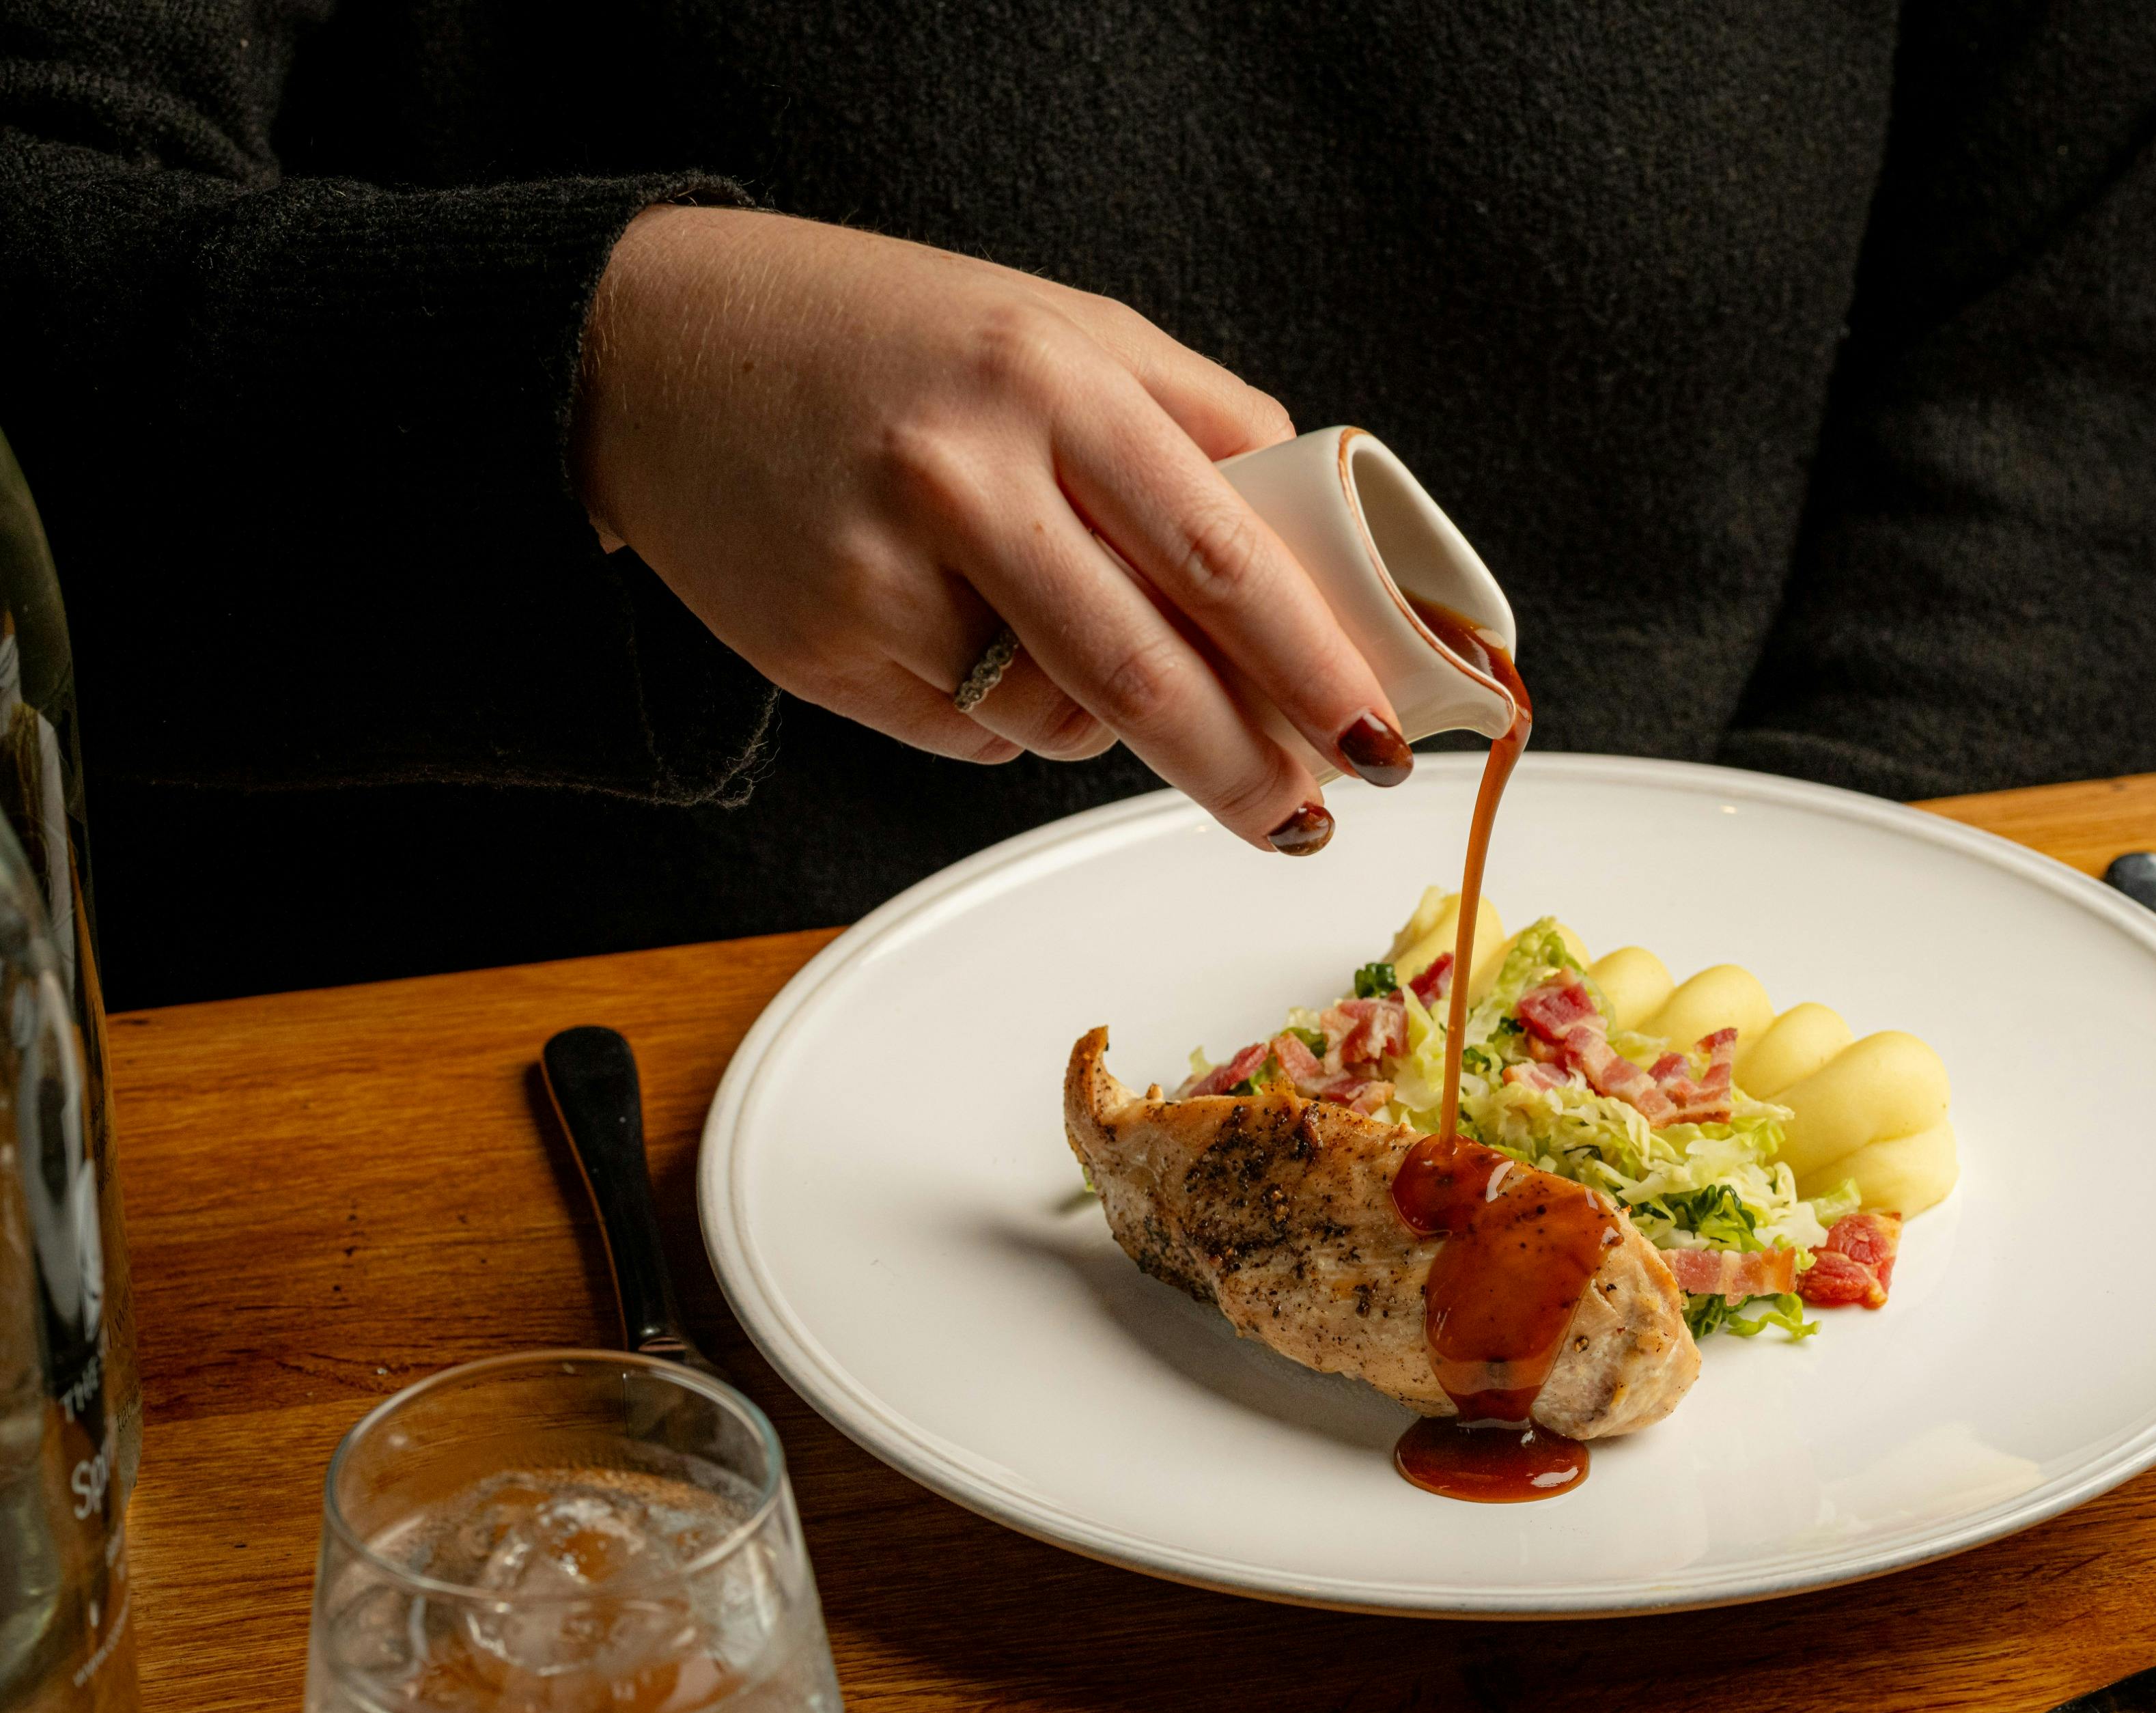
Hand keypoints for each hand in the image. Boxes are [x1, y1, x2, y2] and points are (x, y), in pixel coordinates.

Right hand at [572, 205, 1412, 851]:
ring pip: (1059, 721)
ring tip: (1072, 644)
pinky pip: (971, 733)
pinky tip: (960, 628)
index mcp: (1050, 380)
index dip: (1310, 663)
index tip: (1375, 737)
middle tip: (1306, 815)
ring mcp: (879, 573)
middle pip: (1146, 674)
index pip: (1218, 551)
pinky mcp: (820, 652)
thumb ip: (1196, 421)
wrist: (652, 349)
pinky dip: (1006, 712)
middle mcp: (962, 473)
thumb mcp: (1057, 326)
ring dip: (1109, 725)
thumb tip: (1320, 548)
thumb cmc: (882, 335)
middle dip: (1247, 768)